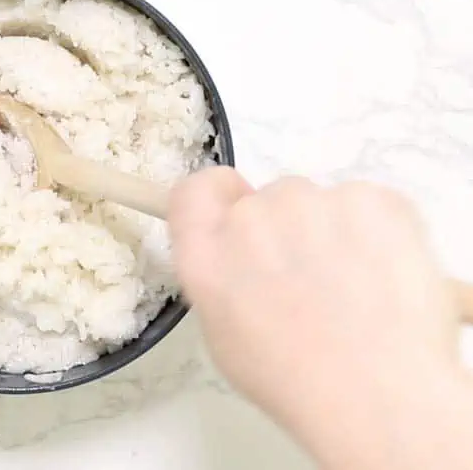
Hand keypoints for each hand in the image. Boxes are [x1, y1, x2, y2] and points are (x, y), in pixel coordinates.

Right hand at [168, 168, 471, 467]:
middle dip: (290, 230)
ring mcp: (313, 204)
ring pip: (324, 204)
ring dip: (335, 232)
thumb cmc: (294, 380)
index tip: (239, 213)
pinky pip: (371, 205)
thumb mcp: (224, 336)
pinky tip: (385, 278)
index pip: (196, 191)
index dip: (220, 198)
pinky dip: (380, 233)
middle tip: (316, 283)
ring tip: (358, 289)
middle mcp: (251, 218)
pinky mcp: (371, 202)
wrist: (375, 391)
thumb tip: (248, 261)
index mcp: (206, 255)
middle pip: (270, 200)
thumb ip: (221, 278)